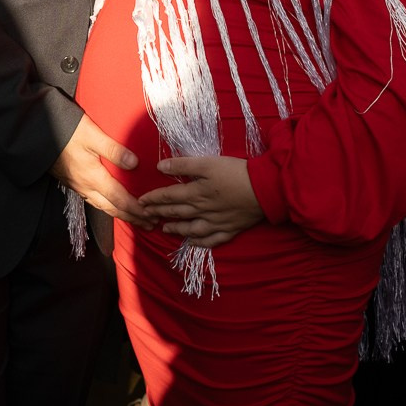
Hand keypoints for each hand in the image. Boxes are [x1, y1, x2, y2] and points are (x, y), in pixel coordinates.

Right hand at [50, 114, 153, 227]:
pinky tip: (111, 204)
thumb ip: (114, 150)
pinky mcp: (72, 182)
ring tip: (135, 219)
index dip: (136, 209)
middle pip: (112, 208)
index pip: (119, 199)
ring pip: (102, 206)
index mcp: (92, 177)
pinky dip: (108, 207)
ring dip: (120, 214)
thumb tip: (135, 164)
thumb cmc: (66, 130)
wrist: (37, 133)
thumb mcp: (91, 135)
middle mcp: (85, 186)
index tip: (152, 216)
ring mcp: (77, 186)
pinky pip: (94, 201)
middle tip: (150, 225)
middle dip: (132, 217)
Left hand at [139, 155, 263, 247]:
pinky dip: (200, 243)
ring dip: (176, 229)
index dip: (153, 198)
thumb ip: (183, 165)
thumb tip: (160, 167)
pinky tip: (193, 242)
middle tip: (146, 215)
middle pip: (177, 213)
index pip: (169, 196)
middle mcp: (203, 211)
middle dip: (160, 213)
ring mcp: (216, 223)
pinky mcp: (230, 229)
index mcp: (196, 193)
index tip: (141, 201)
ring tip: (165, 229)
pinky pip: (211, 240)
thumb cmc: (236, 172)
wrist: (265, 190)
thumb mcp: (208, 163)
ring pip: (191, 229)